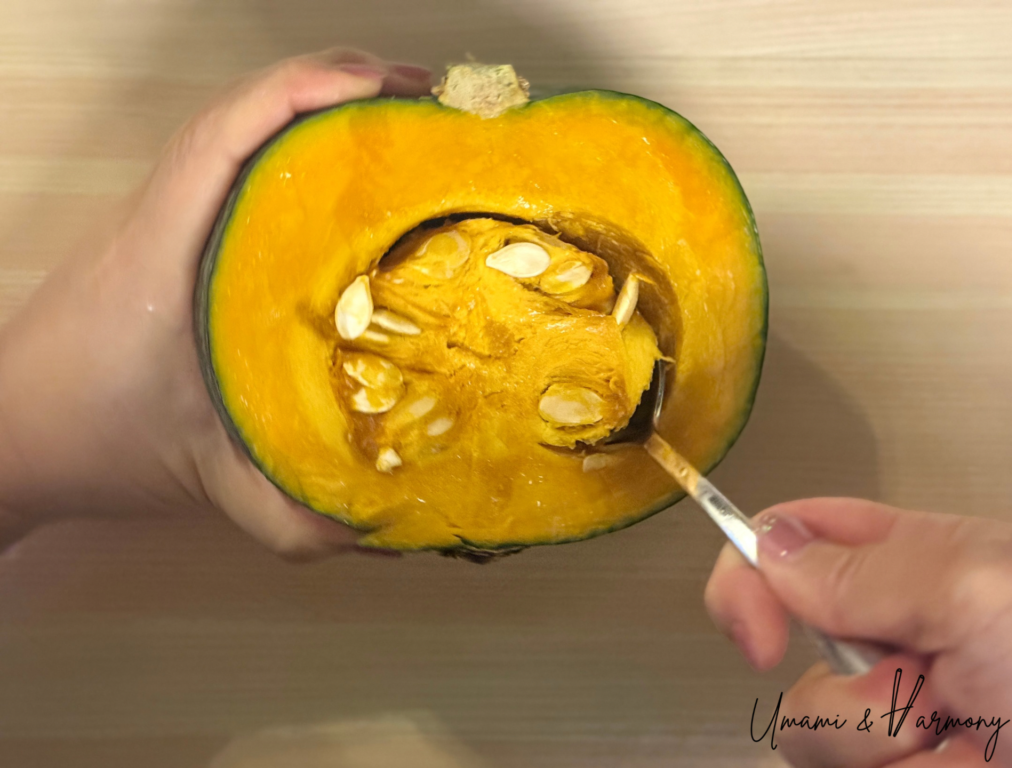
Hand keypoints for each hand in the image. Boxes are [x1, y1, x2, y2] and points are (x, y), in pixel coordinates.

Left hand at [0, 49, 431, 557]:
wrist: (6, 434)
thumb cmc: (91, 442)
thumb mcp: (202, 480)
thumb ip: (288, 514)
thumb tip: (380, 527)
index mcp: (166, 251)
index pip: (229, 135)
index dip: (308, 91)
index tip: (387, 88)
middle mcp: (162, 214)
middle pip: (243, 109)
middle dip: (334, 83)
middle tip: (421, 100)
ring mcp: (161, 217)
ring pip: (236, 127)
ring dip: (312, 105)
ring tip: (393, 118)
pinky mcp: (166, 232)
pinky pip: (231, 161)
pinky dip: (286, 141)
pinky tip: (336, 171)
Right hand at [705, 498, 1011, 766]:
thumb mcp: (983, 590)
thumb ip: (866, 567)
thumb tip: (767, 551)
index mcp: (903, 565)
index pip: (783, 544)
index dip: (746, 578)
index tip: (759, 635)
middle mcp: (892, 639)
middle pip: (789, 658)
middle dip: (851, 698)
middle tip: (934, 695)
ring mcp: (901, 718)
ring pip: (814, 741)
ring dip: (891, 751)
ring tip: (976, 747)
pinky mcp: (909, 767)